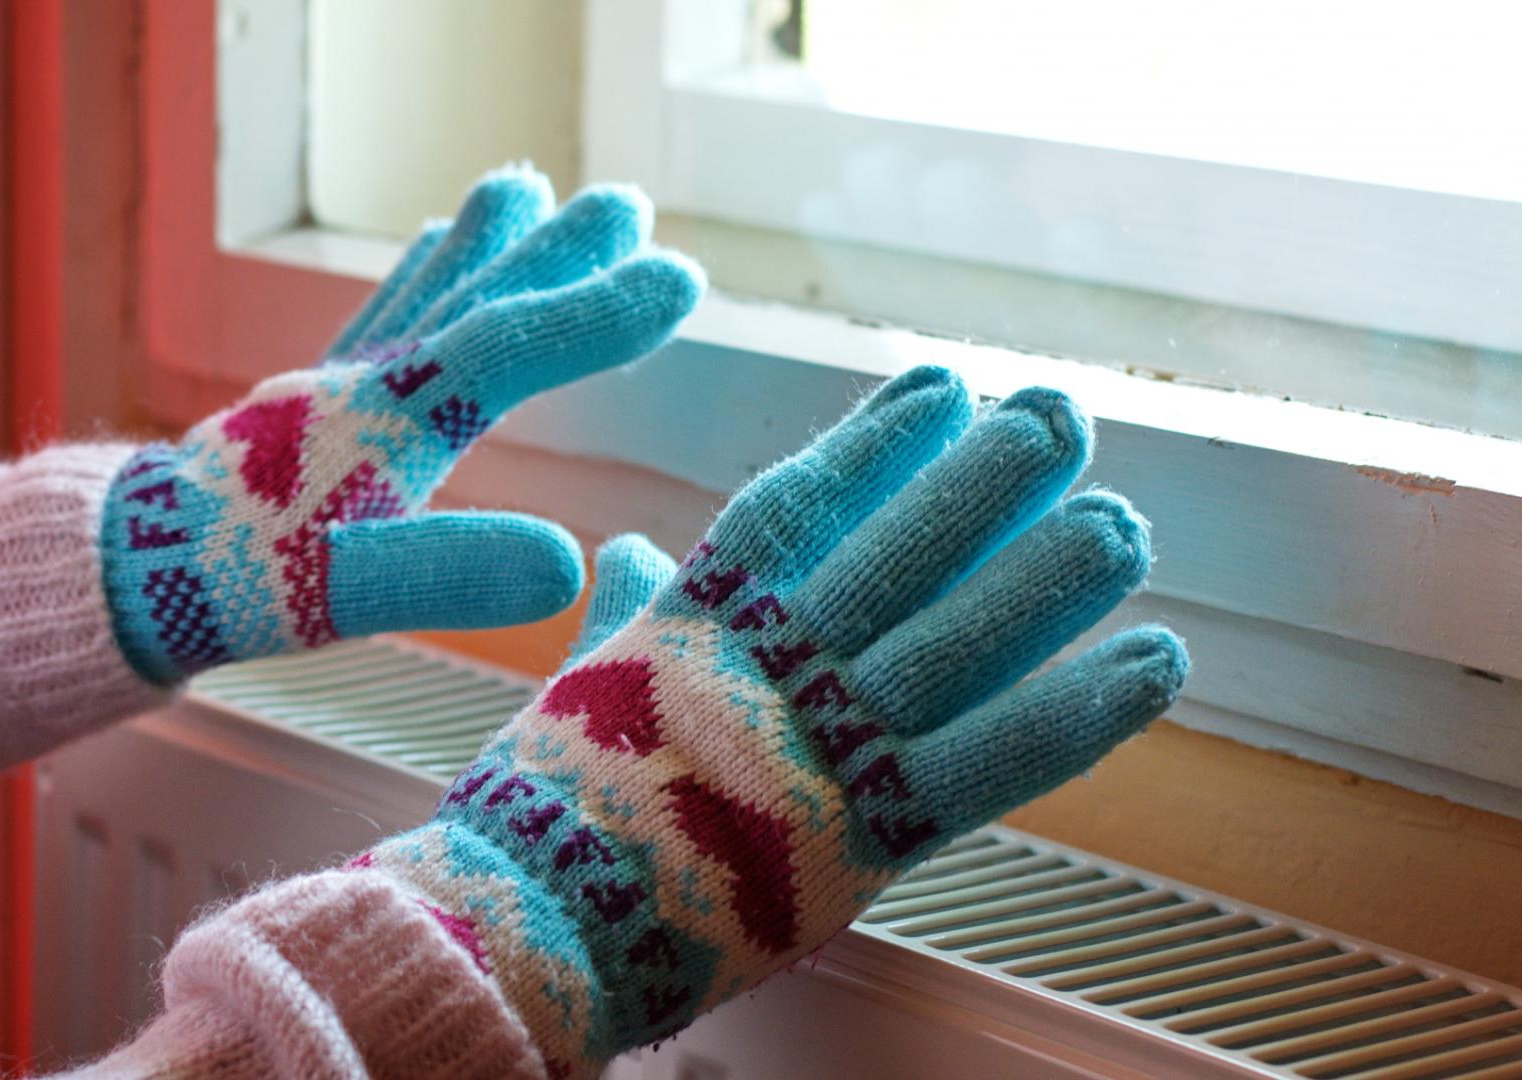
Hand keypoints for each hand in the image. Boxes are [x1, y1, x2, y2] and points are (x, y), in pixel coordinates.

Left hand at [100, 167, 702, 681]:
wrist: (128, 569)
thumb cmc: (237, 582)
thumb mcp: (347, 594)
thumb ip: (450, 573)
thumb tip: (566, 563)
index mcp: (390, 423)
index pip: (510, 348)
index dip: (596, 312)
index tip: (679, 276)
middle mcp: (367, 385)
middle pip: (478, 302)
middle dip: (558, 258)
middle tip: (626, 204)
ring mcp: (336, 384)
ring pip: (428, 296)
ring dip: (487, 248)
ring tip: (524, 190)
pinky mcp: (311, 400)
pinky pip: (383, 316)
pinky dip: (423, 277)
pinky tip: (435, 256)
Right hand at [362, 366, 1188, 1074]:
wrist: (527, 922)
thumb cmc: (543, 804)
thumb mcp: (580, 682)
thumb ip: (631, 609)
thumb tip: (631, 548)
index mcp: (691, 620)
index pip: (796, 507)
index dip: (874, 443)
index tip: (940, 386)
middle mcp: (764, 667)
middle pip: (895, 555)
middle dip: (983, 482)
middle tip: (1059, 413)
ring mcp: (817, 747)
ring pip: (954, 644)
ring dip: (1047, 580)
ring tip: (1123, 520)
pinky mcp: (865, 836)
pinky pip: (991, 762)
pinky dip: (1080, 712)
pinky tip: (1154, 660)